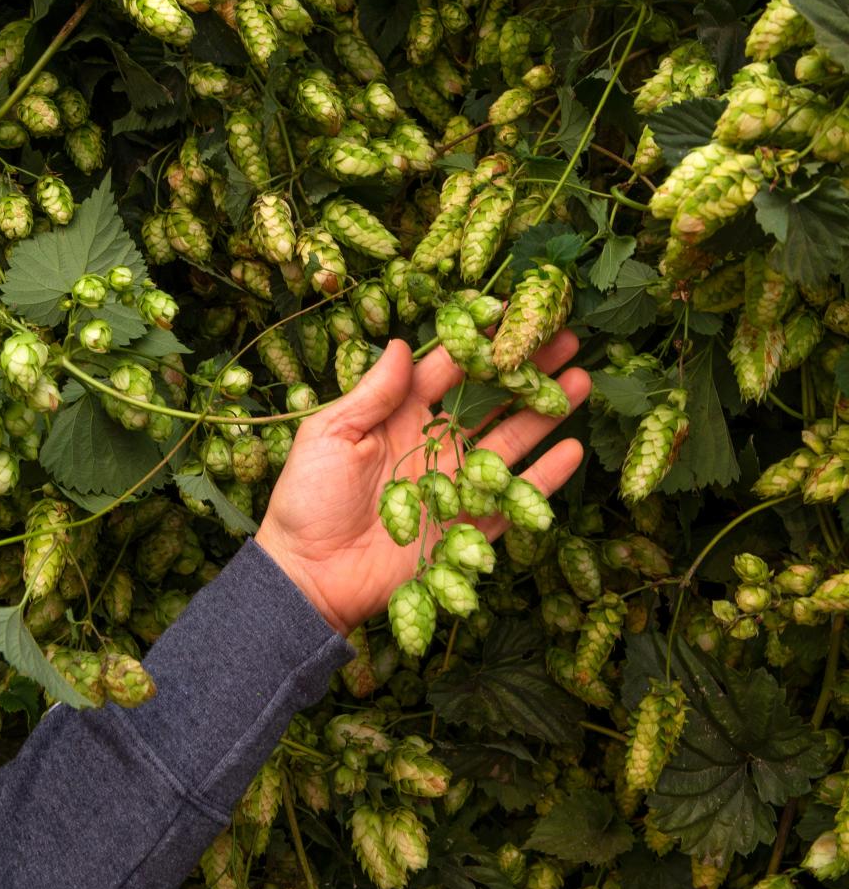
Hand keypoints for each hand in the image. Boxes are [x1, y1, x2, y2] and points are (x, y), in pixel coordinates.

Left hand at [255, 330, 589, 634]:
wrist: (308, 576)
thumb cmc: (307, 500)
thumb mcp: (328, 435)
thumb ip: (372, 394)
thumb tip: (403, 344)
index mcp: (399, 415)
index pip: (447, 369)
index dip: (477, 341)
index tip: (511, 311)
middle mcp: (434, 444)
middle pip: (490, 399)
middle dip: (526, 369)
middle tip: (564, 338)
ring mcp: (454, 484)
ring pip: (510, 440)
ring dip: (544, 412)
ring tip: (581, 381)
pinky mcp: (466, 526)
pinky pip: (512, 498)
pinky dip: (544, 476)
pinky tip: (572, 449)